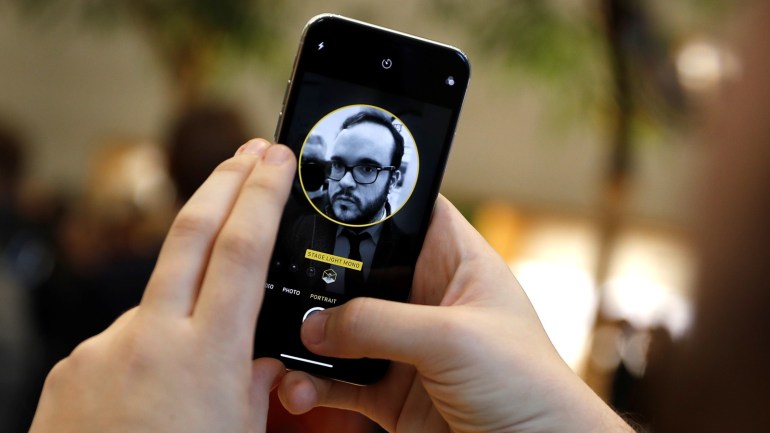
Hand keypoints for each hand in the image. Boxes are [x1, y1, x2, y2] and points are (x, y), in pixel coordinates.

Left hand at [29, 139, 294, 432]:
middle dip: (225, 182)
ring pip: (160, 300)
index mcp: (208, 355)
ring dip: (186, 307)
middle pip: (192, 232)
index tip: (273, 161)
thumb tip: (264, 364)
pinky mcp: (72, 364)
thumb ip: (257, 388)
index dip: (261, 196)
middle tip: (249, 152)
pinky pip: (124, 340)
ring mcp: (105, 346)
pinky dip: (148, 352)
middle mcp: (150, 337)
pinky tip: (151, 394)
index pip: (242, 250)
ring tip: (195, 365)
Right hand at [278, 196, 632, 432]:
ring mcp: (405, 347)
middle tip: (279, 279)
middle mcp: (425, 298)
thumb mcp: (453, 338)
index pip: (408, 212)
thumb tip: (314, 324)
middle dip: (318, 278)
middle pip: (360, 272)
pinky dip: (313, 383)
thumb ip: (379, 324)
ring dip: (307, 338)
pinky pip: (338, 380)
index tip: (317, 198)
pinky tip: (298, 387)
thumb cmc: (527, 384)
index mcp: (454, 262)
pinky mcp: (391, 392)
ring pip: (340, 330)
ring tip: (282, 346)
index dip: (370, 204)